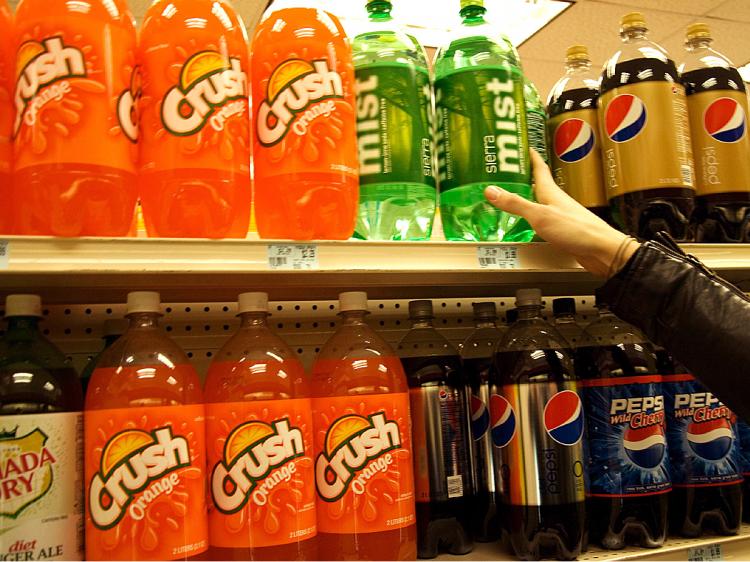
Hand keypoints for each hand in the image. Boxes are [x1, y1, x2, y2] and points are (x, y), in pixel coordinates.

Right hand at [484, 150, 638, 277]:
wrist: (601, 251)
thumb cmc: (576, 230)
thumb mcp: (540, 215)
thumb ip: (515, 204)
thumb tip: (491, 190)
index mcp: (551, 192)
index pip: (539, 168)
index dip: (530, 157)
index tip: (520, 146)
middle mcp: (555, 201)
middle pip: (537, 185)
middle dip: (522, 177)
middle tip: (505, 173)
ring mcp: (559, 216)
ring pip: (538, 202)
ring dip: (525, 198)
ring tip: (509, 197)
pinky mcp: (561, 231)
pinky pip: (541, 219)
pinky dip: (530, 218)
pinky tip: (524, 225)